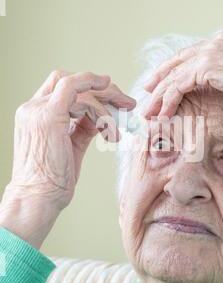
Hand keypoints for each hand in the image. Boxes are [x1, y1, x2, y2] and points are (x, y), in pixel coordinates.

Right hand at [0, 71, 135, 247]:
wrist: (37, 199)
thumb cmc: (52, 181)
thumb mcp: (71, 147)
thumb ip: (83, 127)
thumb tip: (102, 117)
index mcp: (36, 114)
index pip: (63, 88)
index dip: (89, 88)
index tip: (113, 98)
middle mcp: (33, 108)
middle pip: (72, 82)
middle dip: (105, 90)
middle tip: (128, 104)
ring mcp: (38, 109)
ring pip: (79, 88)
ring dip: (107, 104)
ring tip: (118, 129)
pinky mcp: (48, 115)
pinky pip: (74, 89)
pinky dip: (97, 95)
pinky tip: (112, 113)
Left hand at [143, 30, 222, 118]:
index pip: (191, 54)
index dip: (175, 68)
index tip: (164, 80)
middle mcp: (214, 42)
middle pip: (177, 61)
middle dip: (159, 78)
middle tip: (147, 92)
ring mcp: (209, 52)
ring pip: (174, 75)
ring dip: (159, 95)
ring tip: (150, 111)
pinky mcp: (206, 67)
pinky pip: (178, 85)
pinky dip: (168, 101)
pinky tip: (163, 114)